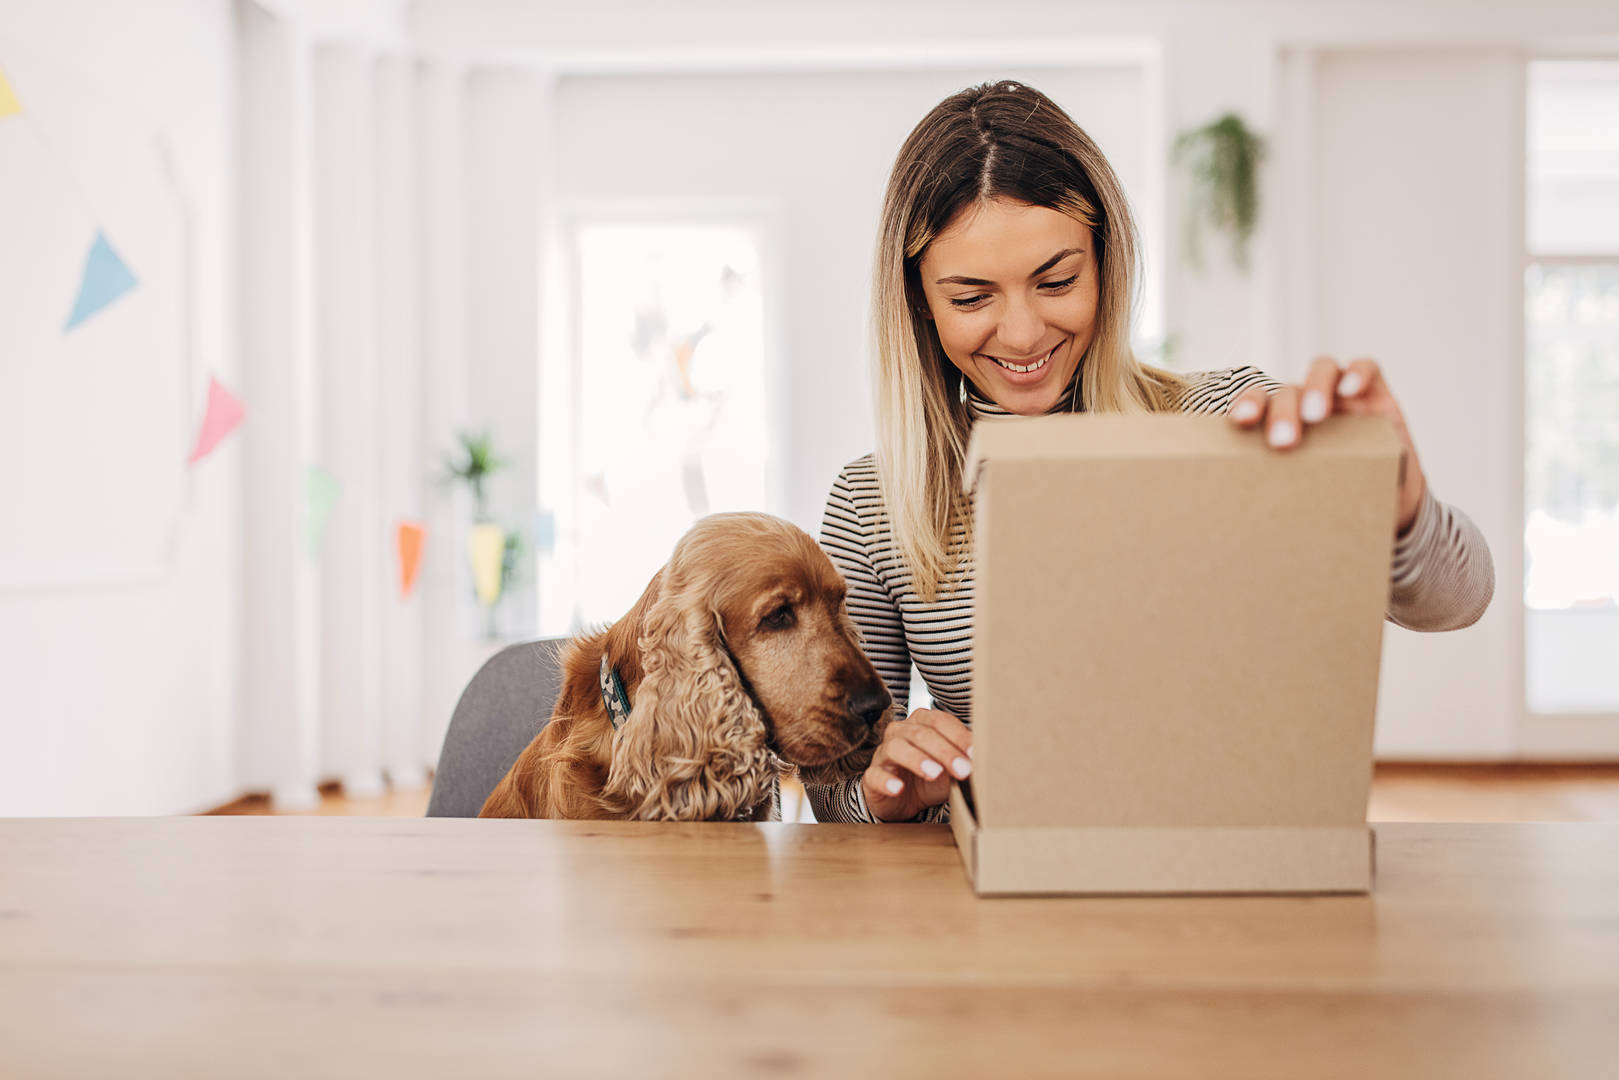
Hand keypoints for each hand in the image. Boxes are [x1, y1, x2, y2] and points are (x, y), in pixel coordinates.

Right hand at [860, 707, 972, 821]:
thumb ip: (965, 762)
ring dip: (917, 759)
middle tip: (963, 769)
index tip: (975, 754)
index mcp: (922, 724)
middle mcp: (900, 732)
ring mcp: (884, 753)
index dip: (958, 736)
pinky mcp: (871, 776)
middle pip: (920, 734)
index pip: (940, 722)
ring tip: (934, 773)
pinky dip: (886, 780)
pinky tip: (898, 788)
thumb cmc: (931, 778)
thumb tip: (987, 761)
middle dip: (944, 751)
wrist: (904, 801)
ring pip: (896, 748)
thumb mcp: (952, 769)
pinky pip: (874, 774)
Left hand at [1227, 356, 1427, 534]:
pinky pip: (1367, 368)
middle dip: (1283, 411)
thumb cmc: (1336, 496)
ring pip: (1323, 370)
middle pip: (1288, 390)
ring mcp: (1342, 395)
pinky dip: (1357, 374)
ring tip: (1315, 416)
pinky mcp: (1376, 393)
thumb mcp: (1307, 493)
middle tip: (1283, 441)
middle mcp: (1307, 404)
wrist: (1388, 502)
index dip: (1248, 405)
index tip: (1241, 422)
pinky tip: (1350, 390)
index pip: (1259, 402)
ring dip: (1315, 388)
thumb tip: (1244, 521)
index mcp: (1281, 423)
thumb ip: (1281, 490)